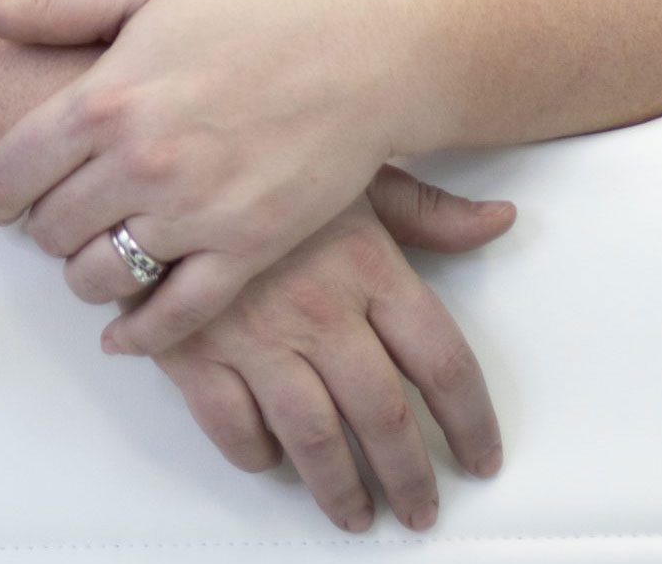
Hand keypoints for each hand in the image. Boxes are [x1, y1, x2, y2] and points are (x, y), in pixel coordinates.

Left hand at [0, 0, 426, 356]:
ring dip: (85, 273)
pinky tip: (126, 327)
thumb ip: (51, 4)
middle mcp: (139, 163)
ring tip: (99, 250)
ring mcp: (193, 214)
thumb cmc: (260, 2)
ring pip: (97, 280)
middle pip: (48, 230)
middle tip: (60, 213)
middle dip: (43, 226)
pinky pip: (171, 319)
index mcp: (105, 95)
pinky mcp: (246, 250)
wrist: (369, 43)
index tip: (6, 192)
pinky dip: (138, 334)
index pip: (10, 171)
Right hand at [127, 162, 514, 535]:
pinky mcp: (195, 352)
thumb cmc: (263, 155)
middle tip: (419, 509)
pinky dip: (256, 455)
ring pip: (313, 440)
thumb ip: (429, 211)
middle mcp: (321, 312)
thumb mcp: (356, 170)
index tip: (481, 457)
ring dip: (339, 489)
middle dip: (408, 476)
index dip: (470, 421)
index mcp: (369, 266)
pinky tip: (270, 459)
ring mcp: (256, 337)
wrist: (164, 148)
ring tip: (354, 513)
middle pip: (384, 418)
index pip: (442, 362)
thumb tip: (498, 222)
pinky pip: (235, 429)